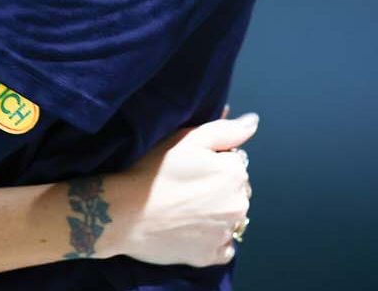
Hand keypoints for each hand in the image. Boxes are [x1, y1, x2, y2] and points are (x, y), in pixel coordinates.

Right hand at [100, 112, 257, 266]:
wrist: (124, 213)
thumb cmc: (154, 172)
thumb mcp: (188, 139)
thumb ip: (226, 130)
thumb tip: (253, 122)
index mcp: (235, 173)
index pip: (235, 163)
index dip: (212, 163)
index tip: (190, 168)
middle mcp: (238, 205)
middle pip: (236, 192)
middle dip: (218, 189)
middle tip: (185, 189)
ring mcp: (225, 233)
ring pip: (230, 219)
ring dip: (216, 214)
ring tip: (185, 210)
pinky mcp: (211, 256)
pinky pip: (223, 247)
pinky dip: (213, 240)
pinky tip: (191, 231)